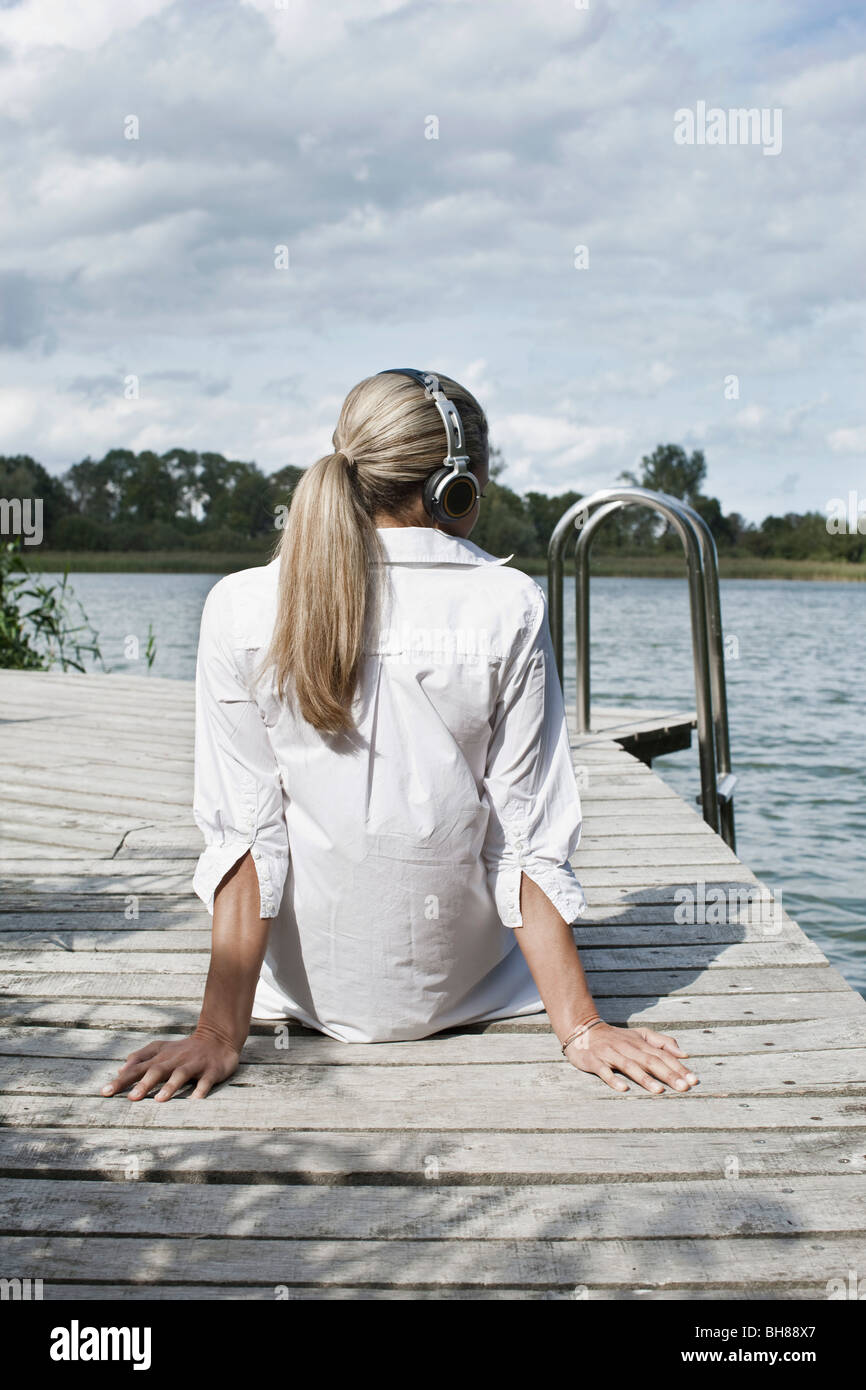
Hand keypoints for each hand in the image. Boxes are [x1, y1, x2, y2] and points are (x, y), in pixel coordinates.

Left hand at [99, 1028, 239, 1101]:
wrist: (218, 1038)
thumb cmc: (184, 1049)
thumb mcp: (161, 1049)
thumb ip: (140, 1057)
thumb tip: (120, 1069)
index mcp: (161, 1056)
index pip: (138, 1066)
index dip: (122, 1079)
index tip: (105, 1092)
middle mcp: (175, 1059)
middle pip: (157, 1070)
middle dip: (144, 1083)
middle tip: (130, 1098)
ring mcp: (194, 1064)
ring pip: (180, 1074)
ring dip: (170, 1086)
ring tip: (159, 1099)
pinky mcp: (211, 1070)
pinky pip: (206, 1080)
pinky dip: (201, 1089)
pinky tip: (195, 1099)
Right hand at [564, 1022, 698, 1093]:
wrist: (583, 1030)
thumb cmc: (617, 1038)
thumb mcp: (640, 1035)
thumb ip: (662, 1042)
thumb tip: (684, 1054)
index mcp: (640, 1043)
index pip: (663, 1055)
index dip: (678, 1067)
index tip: (693, 1080)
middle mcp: (627, 1047)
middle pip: (650, 1061)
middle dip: (668, 1074)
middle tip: (683, 1087)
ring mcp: (610, 1054)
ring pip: (629, 1066)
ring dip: (644, 1078)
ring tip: (659, 1090)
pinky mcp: (594, 1061)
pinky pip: (604, 1071)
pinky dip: (613, 1079)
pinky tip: (623, 1088)